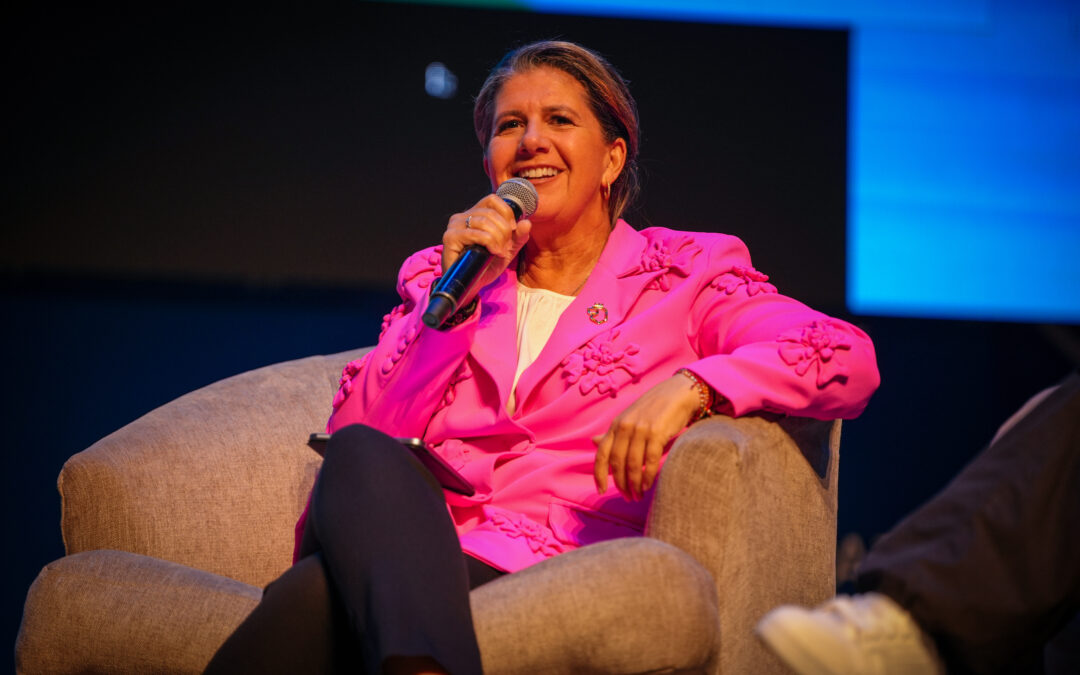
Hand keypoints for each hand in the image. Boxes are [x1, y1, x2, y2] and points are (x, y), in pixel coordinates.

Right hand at [442, 194, 531, 303]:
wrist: (471, 286)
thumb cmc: (485, 266)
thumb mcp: (507, 250)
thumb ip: (518, 237)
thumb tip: (527, 222)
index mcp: (475, 214)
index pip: (492, 200)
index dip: (506, 212)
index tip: (513, 229)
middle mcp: (462, 216)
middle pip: (491, 212)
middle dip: (505, 231)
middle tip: (506, 247)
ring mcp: (455, 226)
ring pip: (485, 222)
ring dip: (498, 238)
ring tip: (500, 251)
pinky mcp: (450, 237)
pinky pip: (477, 234)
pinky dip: (490, 242)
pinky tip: (494, 252)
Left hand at [593, 374, 701, 499]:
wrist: (678, 393)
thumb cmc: (653, 408)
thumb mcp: (629, 418)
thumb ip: (613, 433)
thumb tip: (593, 442)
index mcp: (616, 425)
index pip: (602, 453)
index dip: (599, 474)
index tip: (601, 491)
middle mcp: (625, 427)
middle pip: (617, 462)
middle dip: (620, 484)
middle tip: (628, 497)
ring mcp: (640, 429)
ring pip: (632, 464)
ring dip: (634, 484)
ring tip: (638, 496)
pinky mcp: (657, 433)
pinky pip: (649, 460)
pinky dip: (647, 476)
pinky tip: (648, 486)